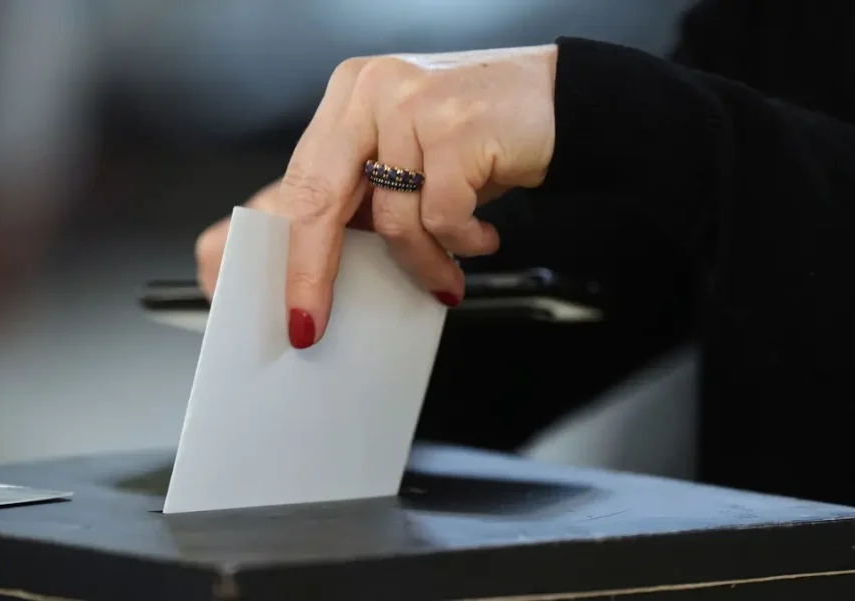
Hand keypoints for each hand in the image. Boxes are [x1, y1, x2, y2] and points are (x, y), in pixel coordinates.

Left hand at [197, 45, 557, 347]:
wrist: (565, 99)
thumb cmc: (482, 135)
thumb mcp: (410, 154)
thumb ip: (367, 189)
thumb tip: (320, 257)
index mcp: (352, 95)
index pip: (302, 179)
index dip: (290, 246)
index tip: (289, 297)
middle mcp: (373, 92)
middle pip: (320, 198)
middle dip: (315, 272)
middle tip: (314, 322)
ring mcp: (413, 106)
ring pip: (392, 220)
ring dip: (423, 264)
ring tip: (446, 277)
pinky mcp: (457, 128)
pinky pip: (442, 218)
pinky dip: (464, 242)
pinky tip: (482, 237)